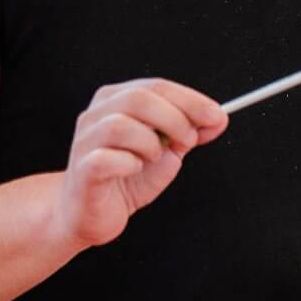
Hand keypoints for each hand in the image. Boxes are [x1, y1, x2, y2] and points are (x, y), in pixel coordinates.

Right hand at [53, 80, 226, 250]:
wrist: (92, 214)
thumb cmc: (127, 178)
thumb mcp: (166, 152)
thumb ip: (189, 132)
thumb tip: (218, 118)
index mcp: (116, 100)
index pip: (157, 86)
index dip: (191, 100)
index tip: (216, 116)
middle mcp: (96, 114)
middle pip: (139, 98)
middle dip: (175, 119)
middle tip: (189, 141)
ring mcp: (86, 141)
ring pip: (121, 125)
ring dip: (150, 143)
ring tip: (154, 158)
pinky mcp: (83, 170)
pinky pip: (106, 159)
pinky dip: (129, 163)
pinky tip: (134, 170)